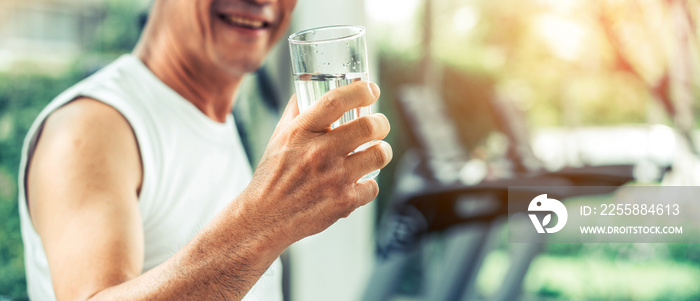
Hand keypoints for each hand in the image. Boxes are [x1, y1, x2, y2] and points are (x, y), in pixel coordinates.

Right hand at [240, 81, 391, 246]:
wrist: (265, 217)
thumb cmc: (273, 175)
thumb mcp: (278, 136)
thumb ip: (296, 111)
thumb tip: (307, 86)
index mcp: (302, 132)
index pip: (336, 100)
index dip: (360, 90)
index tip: (371, 89)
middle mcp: (319, 152)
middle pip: (368, 126)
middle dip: (381, 123)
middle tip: (379, 125)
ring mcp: (334, 178)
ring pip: (380, 154)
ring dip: (383, 151)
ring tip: (376, 151)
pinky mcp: (344, 201)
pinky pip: (373, 186)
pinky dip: (368, 185)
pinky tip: (358, 182)